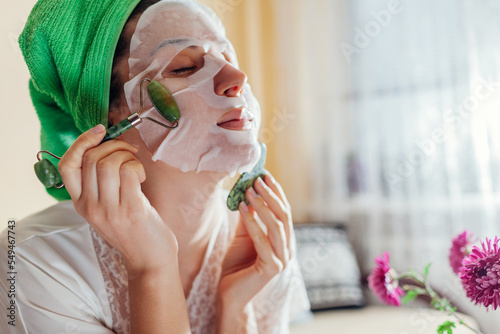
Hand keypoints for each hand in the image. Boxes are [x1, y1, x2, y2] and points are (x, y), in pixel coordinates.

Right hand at [58, 124, 177, 274]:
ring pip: (107, 163)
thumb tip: (105, 145)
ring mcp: (109, 210)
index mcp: (80, 204)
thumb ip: (100, 184)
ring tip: (136, 167)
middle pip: (89, 159)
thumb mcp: (107, 208)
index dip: (81, 142)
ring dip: (126, 155)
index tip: (100, 131)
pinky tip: (141, 178)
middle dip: (112, 145)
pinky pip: (128, 171)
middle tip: (129, 151)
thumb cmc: (133, 228)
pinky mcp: (130, 210)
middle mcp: (90, 207)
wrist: (150, 259)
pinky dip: (137, 166)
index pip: (67, 165)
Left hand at [218, 173, 294, 309]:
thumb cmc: (236, 264)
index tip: (265, 176)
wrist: (229, 294)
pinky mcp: (271, 267)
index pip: (284, 211)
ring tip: (249, 191)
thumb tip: (248, 192)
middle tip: (257, 180)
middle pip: (284, 216)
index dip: (276, 193)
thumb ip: (249, 217)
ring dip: (263, 205)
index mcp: (283, 240)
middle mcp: (287, 248)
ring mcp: (282, 259)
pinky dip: (252, 222)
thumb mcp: (242, 235)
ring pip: (277, 226)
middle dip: (271, 195)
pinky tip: (242, 208)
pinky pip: (262, 239)